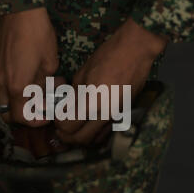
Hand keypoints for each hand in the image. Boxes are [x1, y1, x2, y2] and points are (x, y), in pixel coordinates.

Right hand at [0, 7, 58, 125]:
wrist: (20, 10)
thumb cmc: (38, 35)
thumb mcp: (50, 63)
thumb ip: (45, 83)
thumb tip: (45, 91)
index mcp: (17, 86)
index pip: (21, 117)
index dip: (35, 121)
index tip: (46, 116)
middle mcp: (1, 82)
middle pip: (7, 111)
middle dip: (23, 113)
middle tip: (38, 105)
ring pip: (1, 95)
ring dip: (16, 97)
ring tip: (33, 86)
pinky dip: (9, 82)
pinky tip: (23, 69)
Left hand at [55, 17, 166, 145]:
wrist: (136, 51)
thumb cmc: (107, 57)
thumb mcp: (82, 74)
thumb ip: (73, 95)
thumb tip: (66, 107)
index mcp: (92, 102)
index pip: (69, 126)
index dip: (59, 123)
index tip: (57, 116)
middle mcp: (104, 115)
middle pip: (81, 139)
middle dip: (67, 136)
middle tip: (60, 128)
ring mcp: (116, 117)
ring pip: (95, 140)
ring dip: (81, 138)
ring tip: (74, 128)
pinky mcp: (124, 115)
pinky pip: (106, 133)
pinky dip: (94, 134)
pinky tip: (88, 125)